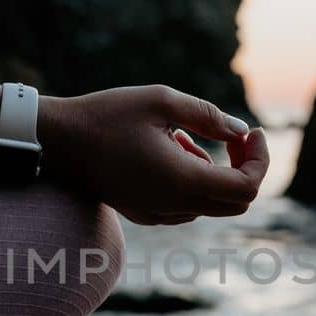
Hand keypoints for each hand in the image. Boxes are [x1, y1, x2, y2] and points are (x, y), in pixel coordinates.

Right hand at [38, 86, 269, 224]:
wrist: (55, 141)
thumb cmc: (105, 115)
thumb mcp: (161, 101)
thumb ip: (208, 116)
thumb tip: (241, 131)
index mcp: (181, 180)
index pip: (246, 187)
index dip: (260, 159)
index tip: (251, 131)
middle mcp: (172, 206)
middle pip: (235, 203)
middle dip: (244, 167)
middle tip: (234, 135)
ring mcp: (157, 214)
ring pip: (211, 204)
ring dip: (214, 171)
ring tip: (183, 136)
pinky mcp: (144, 213)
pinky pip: (186, 205)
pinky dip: (192, 180)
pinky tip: (169, 149)